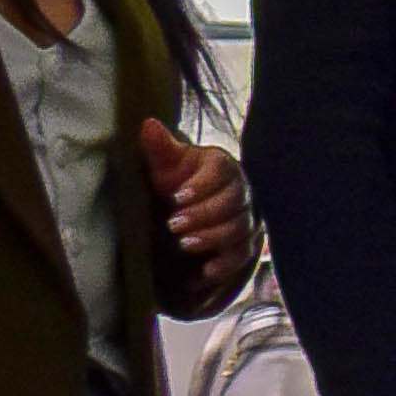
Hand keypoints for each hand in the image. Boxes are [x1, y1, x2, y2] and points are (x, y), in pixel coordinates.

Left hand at [134, 121, 251, 297]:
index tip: (176, 197)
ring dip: (212, 238)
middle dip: (203, 215)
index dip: (201, 185)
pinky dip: (226, 263)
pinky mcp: (247, 243)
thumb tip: (148, 124)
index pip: (222, 172)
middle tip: (173, 225)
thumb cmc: (175, 182)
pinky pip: (244, 254)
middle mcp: (241, 191)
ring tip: (184, 244)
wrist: (186, 209)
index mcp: (222, 166)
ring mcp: (247, 218)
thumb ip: (159, 148)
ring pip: (239, 229)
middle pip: (233, 202)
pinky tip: (206, 270)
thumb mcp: (164, 166)